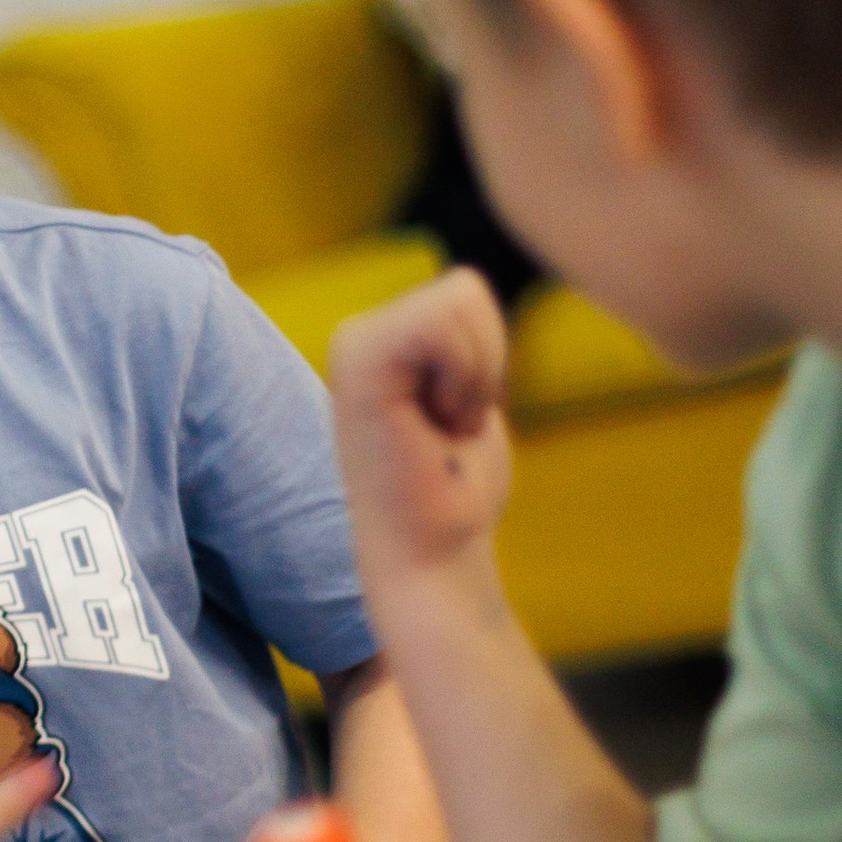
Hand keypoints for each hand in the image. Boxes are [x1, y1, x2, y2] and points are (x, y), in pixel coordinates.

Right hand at [326, 270, 515, 603]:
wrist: (432, 554)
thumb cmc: (455, 492)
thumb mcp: (469, 394)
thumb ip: (465, 342)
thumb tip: (468, 288)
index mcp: (380, 341)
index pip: (467, 292)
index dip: (489, 358)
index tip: (457, 419)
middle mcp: (356, 334)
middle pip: (466, 290)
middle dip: (485, 363)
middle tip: (449, 427)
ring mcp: (352, 343)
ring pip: (461, 300)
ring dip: (475, 375)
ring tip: (440, 429)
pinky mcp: (359, 360)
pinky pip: (443, 323)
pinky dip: (463, 376)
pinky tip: (435, 426)